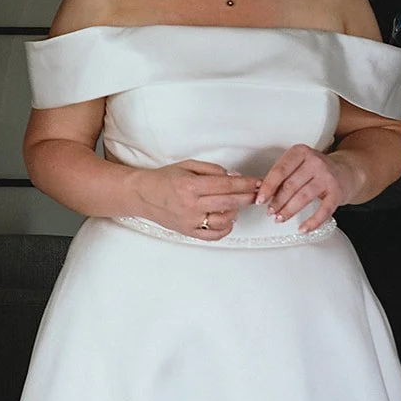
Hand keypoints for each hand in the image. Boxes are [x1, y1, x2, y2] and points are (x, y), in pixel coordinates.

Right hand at [132, 160, 259, 241]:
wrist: (142, 194)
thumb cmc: (164, 179)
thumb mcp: (187, 166)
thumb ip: (212, 170)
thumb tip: (233, 177)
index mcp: (191, 186)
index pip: (226, 185)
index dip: (246, 184)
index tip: (257, 183)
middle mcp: (191, 205)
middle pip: (230, 202)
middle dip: (248, 197)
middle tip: (257, 194)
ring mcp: (190, 220)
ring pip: (224, 220)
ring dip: (236, 212)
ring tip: (236, 205)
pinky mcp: (188, 231)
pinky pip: (214, 235)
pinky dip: (225, 228)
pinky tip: (227, 220)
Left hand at [257, 144, 360, 232]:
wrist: (347, 171)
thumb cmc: (316, 170)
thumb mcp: (299, 164)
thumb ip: (283, 175)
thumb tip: (263, 193)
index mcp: (301, 152)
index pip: (280, 170)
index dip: (268, 187)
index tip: (259, 199)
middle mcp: (315, 162)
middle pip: (290, 185)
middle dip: (277, 201)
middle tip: (269, 212)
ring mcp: (327, 177)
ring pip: (303, 197)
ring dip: (289, 210)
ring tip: (279, 218)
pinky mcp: (338, 192)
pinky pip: (324, 210)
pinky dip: (312, 222)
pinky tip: (303, 229)